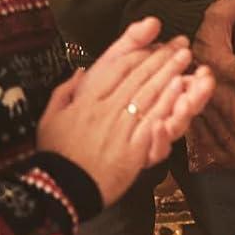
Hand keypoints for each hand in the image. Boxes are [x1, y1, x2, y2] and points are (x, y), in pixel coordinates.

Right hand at [38, 29, 209, 205]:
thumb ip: (64, 91)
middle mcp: (104, 110)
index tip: (155, 44)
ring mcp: (120, 129)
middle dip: (162, 58)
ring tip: (184, 59)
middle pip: (138, 77)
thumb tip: (80, 72)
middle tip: (180, 45)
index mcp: (86, 100)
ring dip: (169, 74)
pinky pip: (152, 120)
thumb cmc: (56, 155)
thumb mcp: (50, 119)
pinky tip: (179, 90)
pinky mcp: (133, 149)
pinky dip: (167, 103)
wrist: (61, 190)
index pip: (118, 68)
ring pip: (148, 94)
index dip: (140, 53)